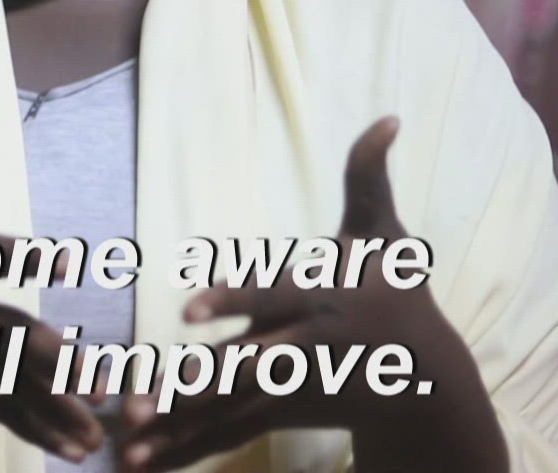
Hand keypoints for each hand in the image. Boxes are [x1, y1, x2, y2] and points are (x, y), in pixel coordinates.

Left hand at [121, 119, 504, 471]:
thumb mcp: (388, 234)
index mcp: (320, 300)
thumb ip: (369, 178)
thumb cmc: (397, 293)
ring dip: (178, 423)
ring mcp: (289, 389)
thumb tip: (386, 118)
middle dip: (204, 376)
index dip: (231, 302)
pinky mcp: (278, 414)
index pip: (268, 299)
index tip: (189, 310)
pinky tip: (135, 461)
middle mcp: (301, 348)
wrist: (427, 377)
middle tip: (159, 387)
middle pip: (246, 363)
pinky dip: (183, 448)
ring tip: (130, 433)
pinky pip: (225, 433)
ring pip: (228, 406)